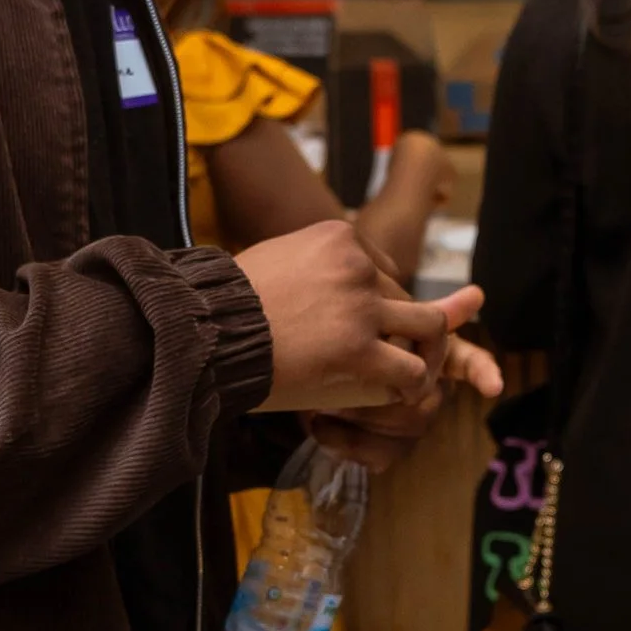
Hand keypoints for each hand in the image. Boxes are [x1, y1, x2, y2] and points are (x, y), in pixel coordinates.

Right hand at [241, 218, 484, 416]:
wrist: (202, 332)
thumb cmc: (227, 305)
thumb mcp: (277, 260)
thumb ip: (314, 265)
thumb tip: (328, 284)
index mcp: (340, 236)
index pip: (385, 270)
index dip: (376, 303)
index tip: (354, 327)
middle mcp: (358, 265)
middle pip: (405, 298)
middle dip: (398, 329)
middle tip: (386, 355)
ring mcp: (362, 307)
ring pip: (428, 327)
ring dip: (424, 353)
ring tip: (405, 374)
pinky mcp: (359, 350)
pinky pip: (412, 370)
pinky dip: (411, 385)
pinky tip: (396, 394)